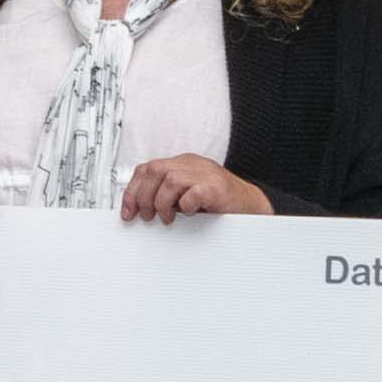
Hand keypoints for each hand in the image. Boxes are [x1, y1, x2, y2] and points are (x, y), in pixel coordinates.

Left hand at [118, 154, 265, 222]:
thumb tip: (139, 208)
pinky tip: (189, 212)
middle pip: (154, 170)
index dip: (132, 191)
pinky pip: (194, 192)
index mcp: (183, 164)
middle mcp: (193, 165)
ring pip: (170, 179)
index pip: (147, 169)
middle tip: (147, 216)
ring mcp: (206, 174)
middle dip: (143, 197)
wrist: (253, 206)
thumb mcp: (187, 195)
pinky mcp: (218, 188)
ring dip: (162, 203)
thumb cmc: (220, 204)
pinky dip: (186, 204)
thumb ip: (167, 195)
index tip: (128, 211)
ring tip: (168, 217)